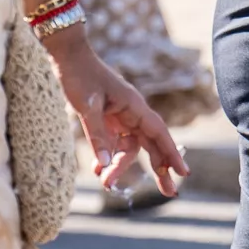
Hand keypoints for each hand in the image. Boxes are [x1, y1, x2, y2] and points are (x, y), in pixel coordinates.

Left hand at [54, 38, 185, 197]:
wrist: (65, 56)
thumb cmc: (79, 75)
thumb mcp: (87, 106)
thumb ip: (97, 135)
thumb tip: (105, 164)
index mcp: (134, 106)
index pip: (159, 133)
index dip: (172, 153)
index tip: (184, 172)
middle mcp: (131, 113)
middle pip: (150, 144)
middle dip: (160, 167)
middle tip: (170, 192)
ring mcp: (119, 116)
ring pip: (128, 147)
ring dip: (120, 166)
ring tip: (106, 183)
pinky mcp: (106, 119)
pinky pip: (112, 143)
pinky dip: (106, 157)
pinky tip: (97, 169)